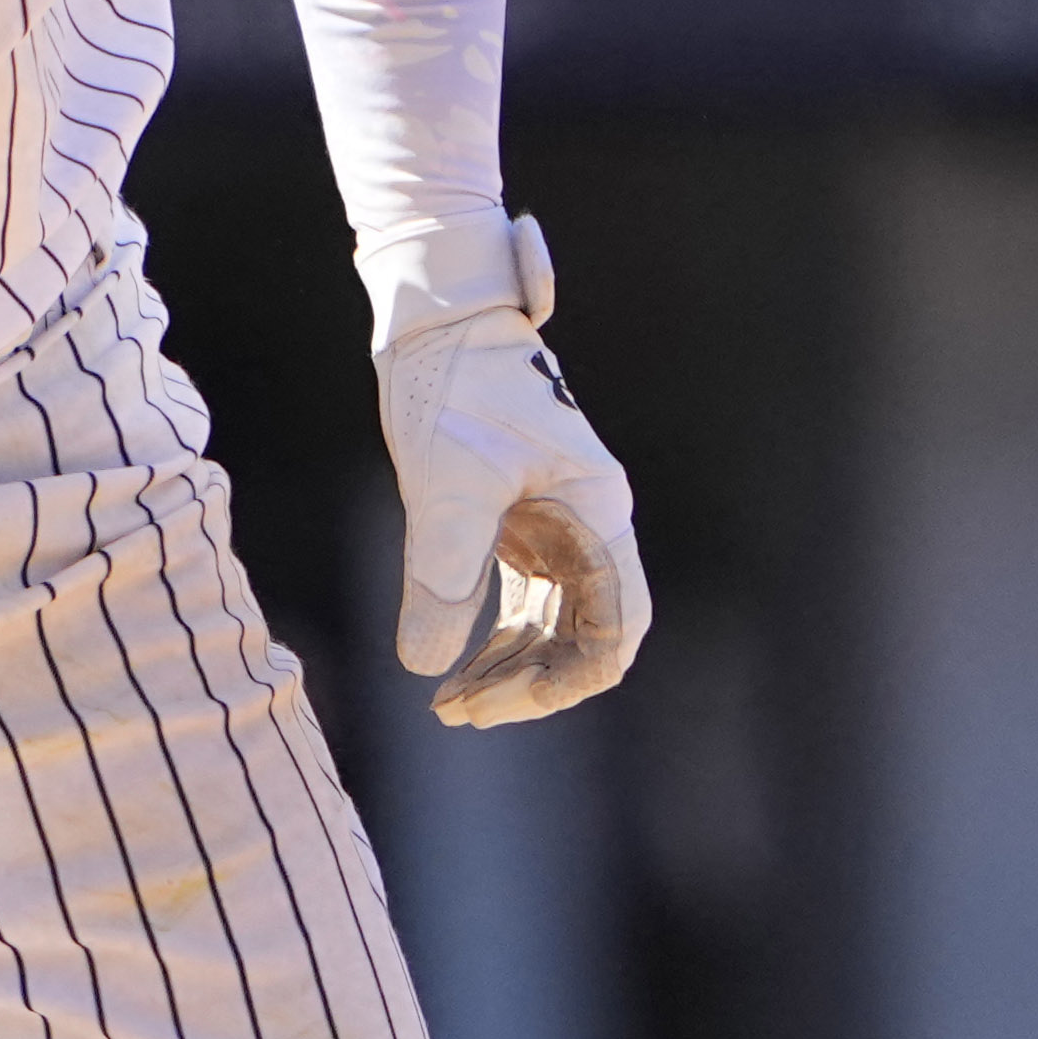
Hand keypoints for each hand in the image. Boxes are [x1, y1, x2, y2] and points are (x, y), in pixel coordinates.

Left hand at [373, 217, 647, 725]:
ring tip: (446, 706)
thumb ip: (440, 572)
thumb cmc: (454, 387)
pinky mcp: (522, 527)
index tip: (506, 702)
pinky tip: (447, 670)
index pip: (615, 627)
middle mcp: (589, 526)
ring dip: (507, 670)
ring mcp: (558, 528)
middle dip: (527, 684)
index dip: (570, 678)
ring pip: (551, 627)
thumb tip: (422, 667)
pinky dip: (490, 642)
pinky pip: (520, 605)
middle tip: (455, 713)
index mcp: (596, 513)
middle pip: (583, 637)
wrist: (437, 325)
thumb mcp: (445, 482)